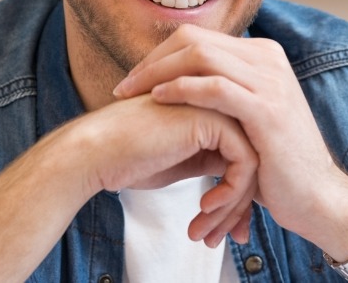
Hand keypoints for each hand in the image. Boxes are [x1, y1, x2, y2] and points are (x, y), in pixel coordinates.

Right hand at [78, 93, 257, 245]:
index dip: (236, 199)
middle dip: (236, 209)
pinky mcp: (211, 118)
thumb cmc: (129, 158)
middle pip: (251, 161)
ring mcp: (214, 108)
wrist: (95, 151)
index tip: (224, 232)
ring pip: (252, 164)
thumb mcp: (180, 161)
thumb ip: (212, 163)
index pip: (241, 157)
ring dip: (231, 208)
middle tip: (215, 239)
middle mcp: (215, 108)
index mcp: (208, 113)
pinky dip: (231, 193)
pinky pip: (244, 162)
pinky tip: (205, 207)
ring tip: (205, 235)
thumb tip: (243, 197)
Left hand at [113, 24, 347, 248]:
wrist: (317, 195)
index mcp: (261, 53)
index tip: (136, 78)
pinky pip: (213, 87)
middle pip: (194, 40)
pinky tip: (157, 99)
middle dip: (154, 61)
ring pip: (200, 56)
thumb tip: (179, 78)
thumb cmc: (274, 159)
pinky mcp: (266, 108)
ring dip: (158, 72)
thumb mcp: (249, 111)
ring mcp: (269, 80)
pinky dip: (180, 88)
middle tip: (125, 85)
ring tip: (131, 92)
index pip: (199, 37)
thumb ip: (224, 87)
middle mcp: (267, 57)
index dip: (162, 54)